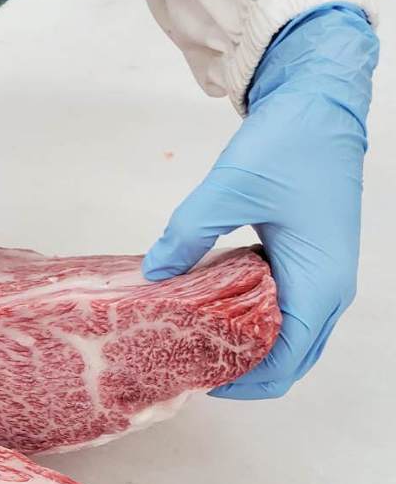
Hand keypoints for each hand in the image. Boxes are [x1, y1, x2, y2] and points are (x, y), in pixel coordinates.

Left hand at [143, 4, 378, 398]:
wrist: (321, 100)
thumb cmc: (291, 141)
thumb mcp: (229, 188)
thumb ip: (187, 234)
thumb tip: (154, 272)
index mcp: (318, 282)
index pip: (284, 362)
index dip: (242, 382)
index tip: (200, 381)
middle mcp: (330, 288)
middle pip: (291, 359)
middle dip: (244, 371)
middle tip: (193, 365)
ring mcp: (326, 276)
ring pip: (292, 337)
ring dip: (251, 346)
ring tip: (200, 341)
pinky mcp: (315, 261)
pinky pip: (290, 310)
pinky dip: (258, 320)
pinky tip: (216, 307)